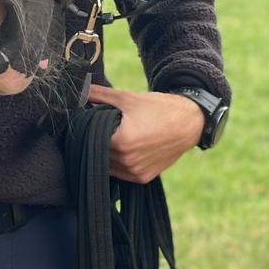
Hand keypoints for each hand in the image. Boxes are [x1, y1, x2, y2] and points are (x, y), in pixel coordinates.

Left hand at [85, 85, 203, 183]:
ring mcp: (135, 172)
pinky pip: (121, 173)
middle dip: (97, 140)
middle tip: (103, 128)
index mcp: (121, 142)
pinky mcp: (143, 178)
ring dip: (106, 154)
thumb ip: (101, 95)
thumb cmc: (159, 108)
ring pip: (108, 165)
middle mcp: (127, 161)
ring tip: (114, 138)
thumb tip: (80, 90)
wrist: (189, 123)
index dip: (88, 128)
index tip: (90, 120)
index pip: (91, 138)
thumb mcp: (128, 98)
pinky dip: (118, 162)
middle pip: (98, 152)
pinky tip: (123, 149)